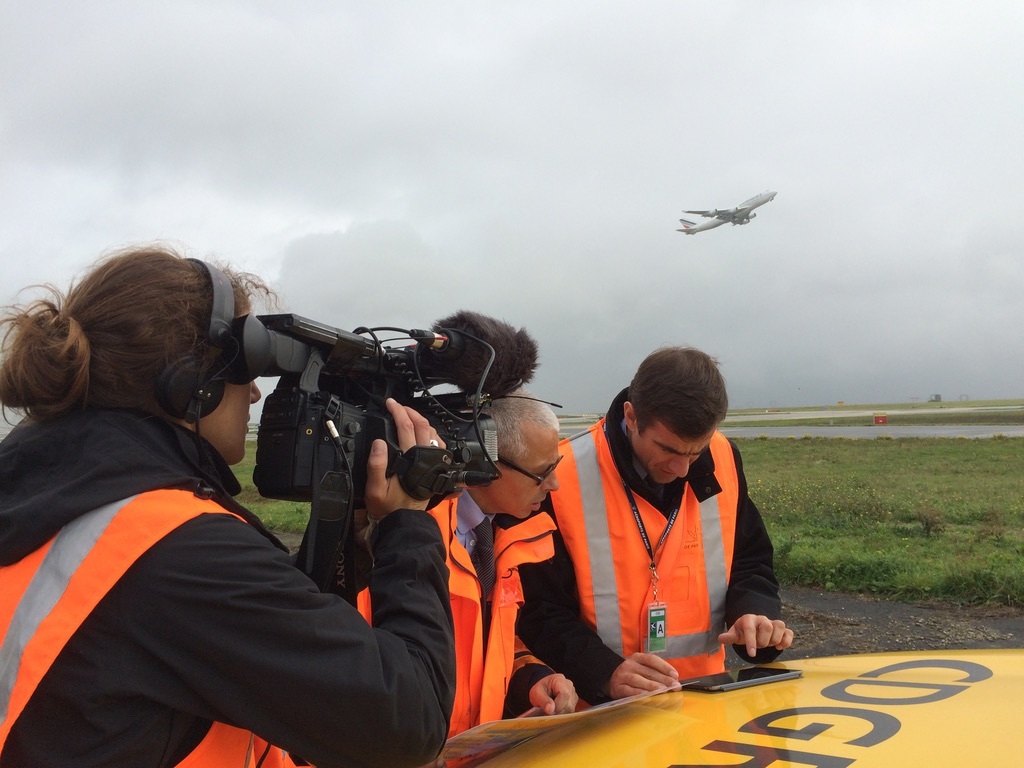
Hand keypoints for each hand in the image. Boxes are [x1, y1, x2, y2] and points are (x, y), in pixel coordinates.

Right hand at [364, 398, 444, 520]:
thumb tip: (378, 443)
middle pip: (421, 424)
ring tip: (407, 415)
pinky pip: (438, 443)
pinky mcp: (436, 466)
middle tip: (397, 406)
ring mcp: (433, 461)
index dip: (397, 411)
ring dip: (420, 419)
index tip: (389, 403)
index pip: (405, 426)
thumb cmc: (389, 506)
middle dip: (409, 410)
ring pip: (432, 431)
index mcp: (410, 460)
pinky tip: (422, 431)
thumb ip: (376, 465)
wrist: (404, 521)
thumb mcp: (374, 489)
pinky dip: (430, 432)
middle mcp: (425, 458)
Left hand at [529, 673, 577, 714]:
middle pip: (568, 704)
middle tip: (547, 713)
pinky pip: (570, 712)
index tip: (549, 712)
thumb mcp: (536, 693)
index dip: (558, 706)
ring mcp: (573, 694)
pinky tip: (555, 712)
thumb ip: (543, 700)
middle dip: (557, 712)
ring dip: (559, 714)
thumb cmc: (540, 690)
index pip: (564, 694)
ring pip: (570, 710)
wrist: (543, 690)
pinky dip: (562, 715)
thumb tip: (550, 709)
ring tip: (550, 711)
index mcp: (560, 680)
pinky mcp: (574, 703)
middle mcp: (569, 686)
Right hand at [604, 652, 678, 698]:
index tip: (675, 675)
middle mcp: (630, 665)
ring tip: (663, 690)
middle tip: (675, 686)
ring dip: (652, 686)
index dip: (664, 667)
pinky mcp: (618, 687)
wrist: (609, 678)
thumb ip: (655, 672)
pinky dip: (639, 694)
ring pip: (639, 680)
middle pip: (648, 671)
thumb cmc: (631, 674)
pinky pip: (629, 691)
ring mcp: (623, 676)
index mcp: (637, 658)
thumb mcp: (641, 668)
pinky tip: (647, 697)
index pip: (652, 660)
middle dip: (664, 679)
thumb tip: (673, 680)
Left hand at [718, 614, 793, 657]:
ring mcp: (773, 623)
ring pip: (779, 626)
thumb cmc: (744, 631)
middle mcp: (762, 619)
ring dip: (774, 640)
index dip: (751, 641)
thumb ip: (729, 637)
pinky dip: (787, 641)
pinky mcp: (782, 629)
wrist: (754, 627)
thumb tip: (721, 638)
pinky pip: (789, 632)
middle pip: (767, 626)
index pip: (750, 628)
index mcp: (749, 619)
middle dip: (763, 641)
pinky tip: (780, 647)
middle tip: (759, 646)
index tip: (751, 654)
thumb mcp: (735, 634)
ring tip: (768, 645)